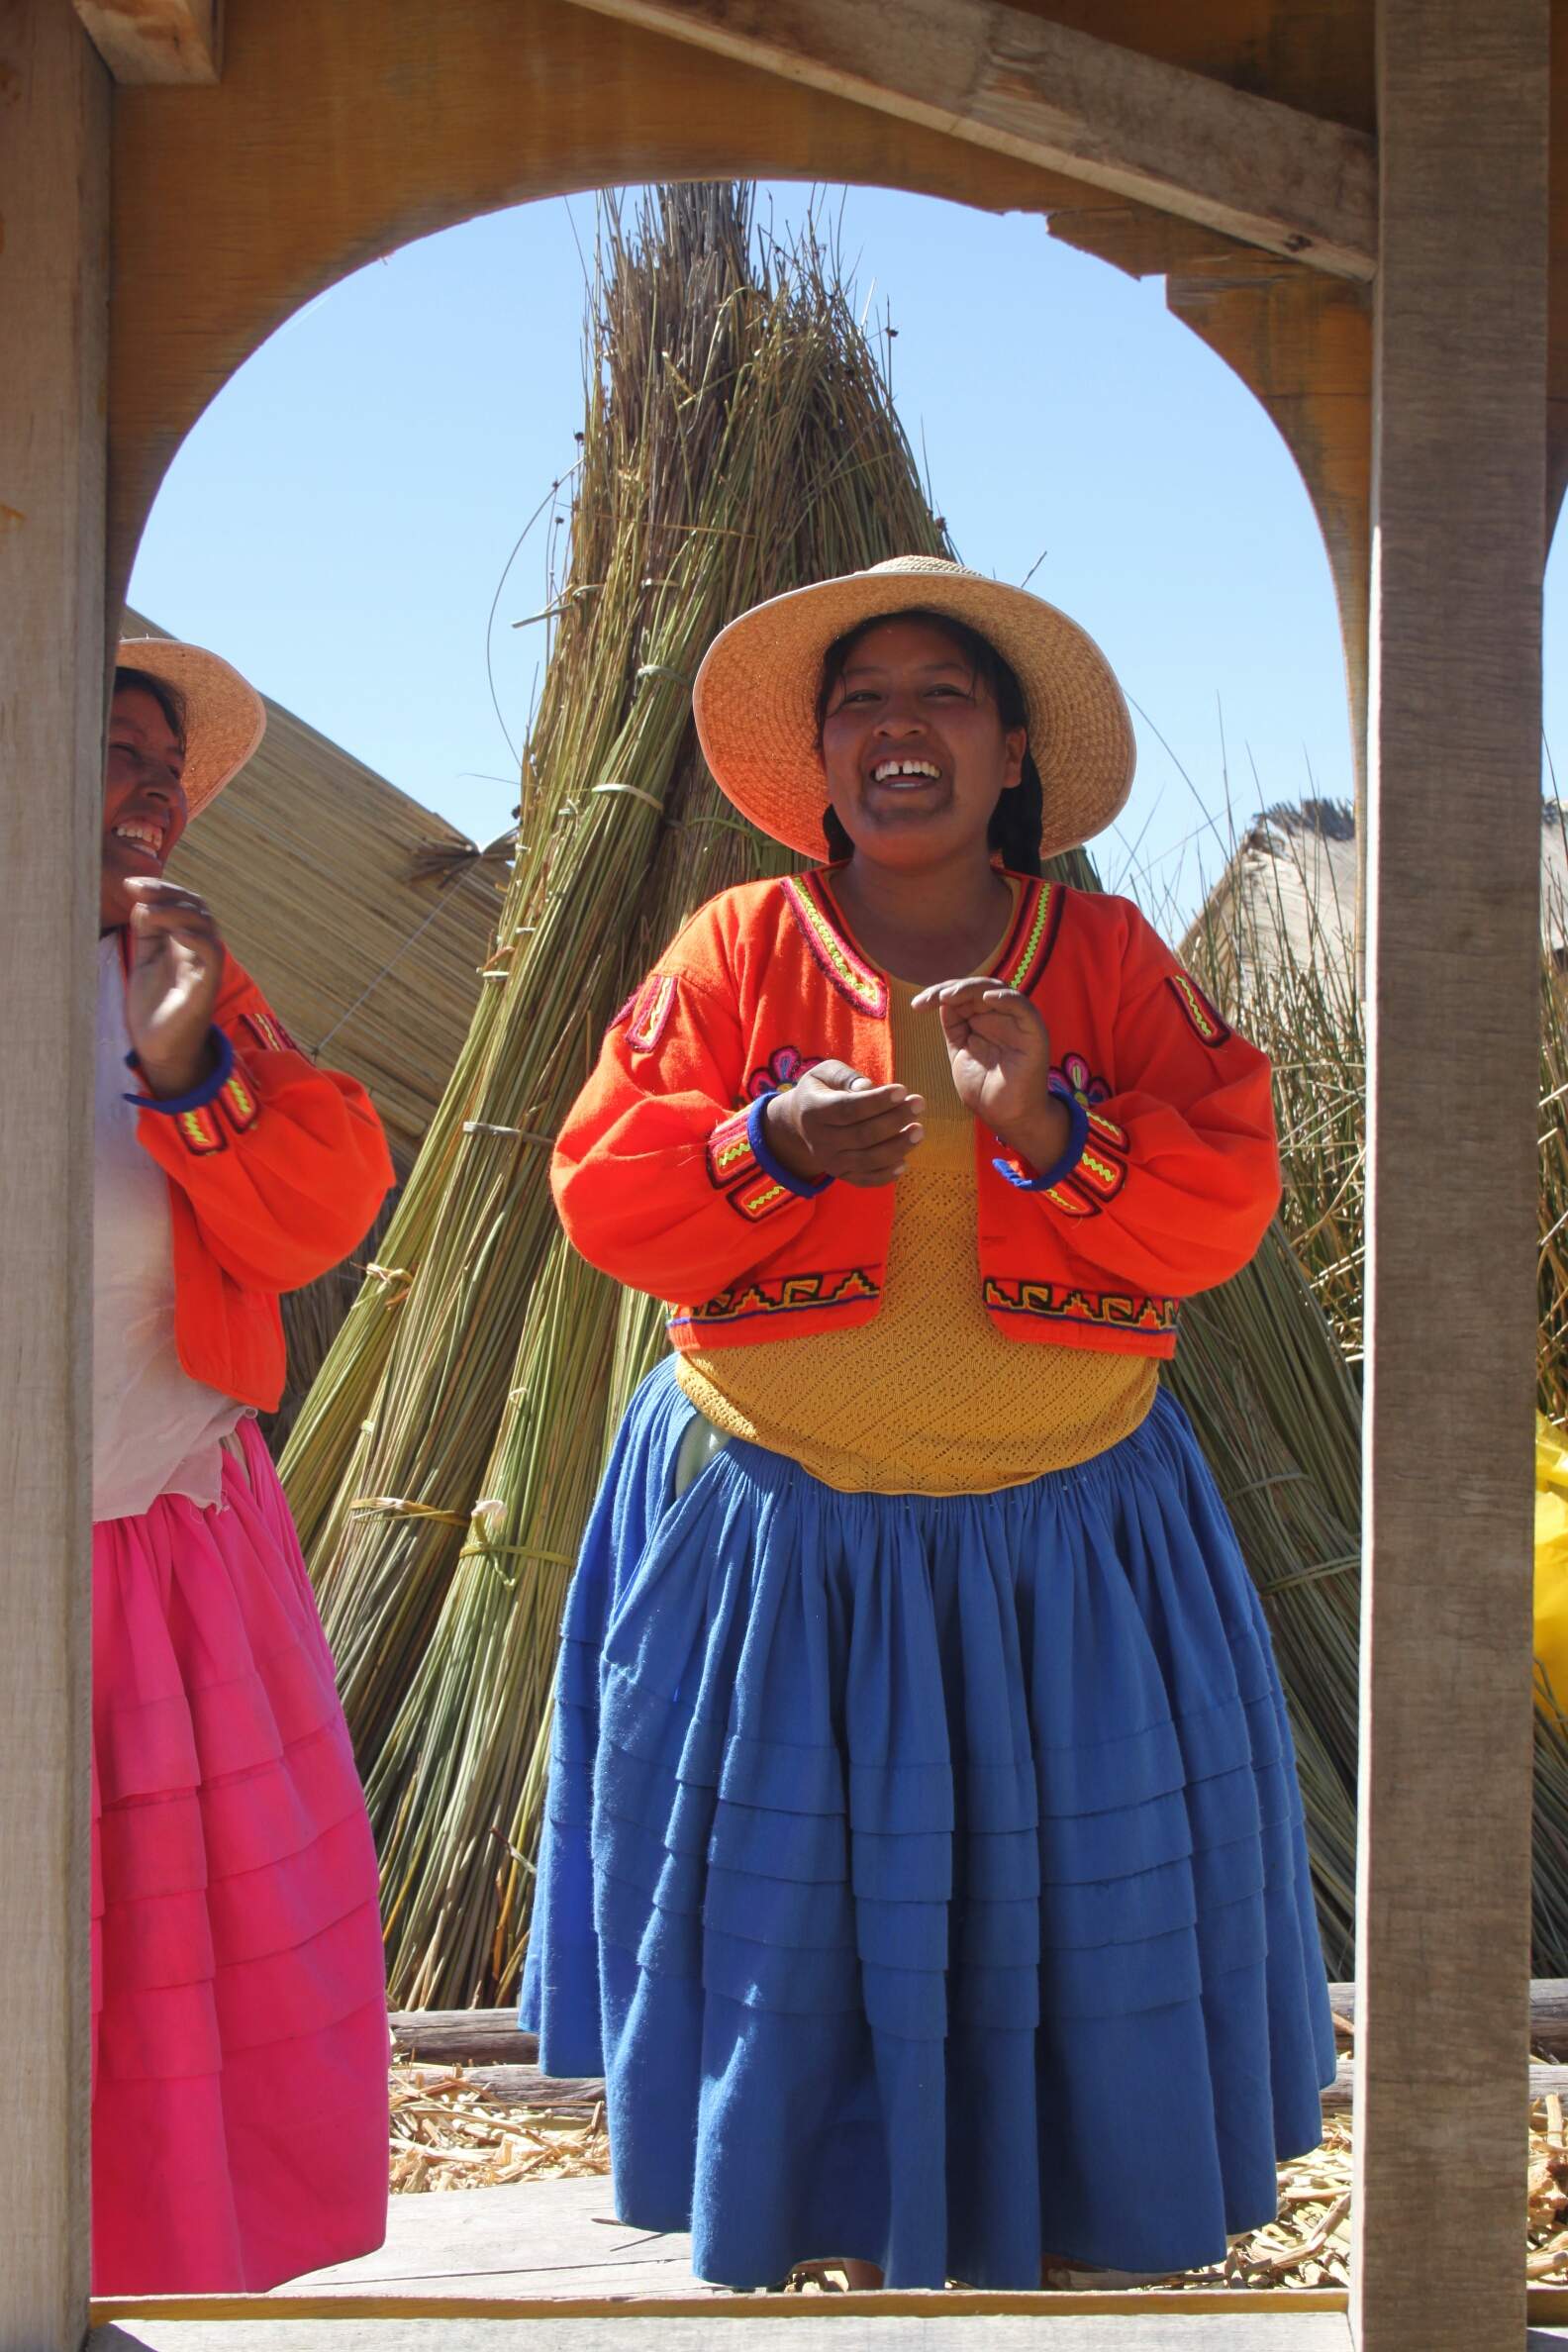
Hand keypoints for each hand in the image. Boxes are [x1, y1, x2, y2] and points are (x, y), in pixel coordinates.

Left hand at [123, 877, 224, 1097]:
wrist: (160, 1048)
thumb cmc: (153, 1006)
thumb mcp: (144, 959)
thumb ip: (146, 931)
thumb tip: (141, 902)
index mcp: (183, 941)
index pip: (182, 902)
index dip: (160, 888)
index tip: (131, 884)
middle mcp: (197, 949)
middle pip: (196, 906)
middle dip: (167, 892)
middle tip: (137, 889)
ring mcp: (204, 965)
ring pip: (206, 924)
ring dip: (178, 911)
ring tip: (151, 912)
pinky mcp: (206, 985)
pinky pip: (213, 953)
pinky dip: (197, 938)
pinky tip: (174, 933)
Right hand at [763, 1059, 924, 1188]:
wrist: (800, 1123)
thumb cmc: (822, 1091)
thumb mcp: (825, 1073)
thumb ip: (845, 1076)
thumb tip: (867, 1087)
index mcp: (813, 1111)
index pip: (848, 1109)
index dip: (877, 1101)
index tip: (903, 1090)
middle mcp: (819, 1140)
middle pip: (862, 1135)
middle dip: (894, 1120)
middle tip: (919, 1104)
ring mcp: (830, 1162)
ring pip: (867, 1159)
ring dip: (897, 1147)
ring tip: (918, 1130)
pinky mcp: (841, 1175)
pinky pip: (865, 1180)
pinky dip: (885, 1175)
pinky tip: (904, 1162)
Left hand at [910, 977, 1070, 1172]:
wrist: (1006, 1118)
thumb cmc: (985, 1088)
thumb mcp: (960, 1052)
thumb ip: (954, 1027)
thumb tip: (941, 1001)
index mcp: (984, 1019)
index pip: (962, 995)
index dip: (938, 994)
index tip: (917, 1005)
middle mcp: (1001, 1016)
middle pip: (976, 988)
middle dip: (950, 989)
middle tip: (931, 999)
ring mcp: (1017, 1022)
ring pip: (996, 990)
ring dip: (972, 989)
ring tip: (949, 996)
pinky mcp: (1033, 1031)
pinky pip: (1022, 1007)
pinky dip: (1005, 999)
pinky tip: (986, 998)